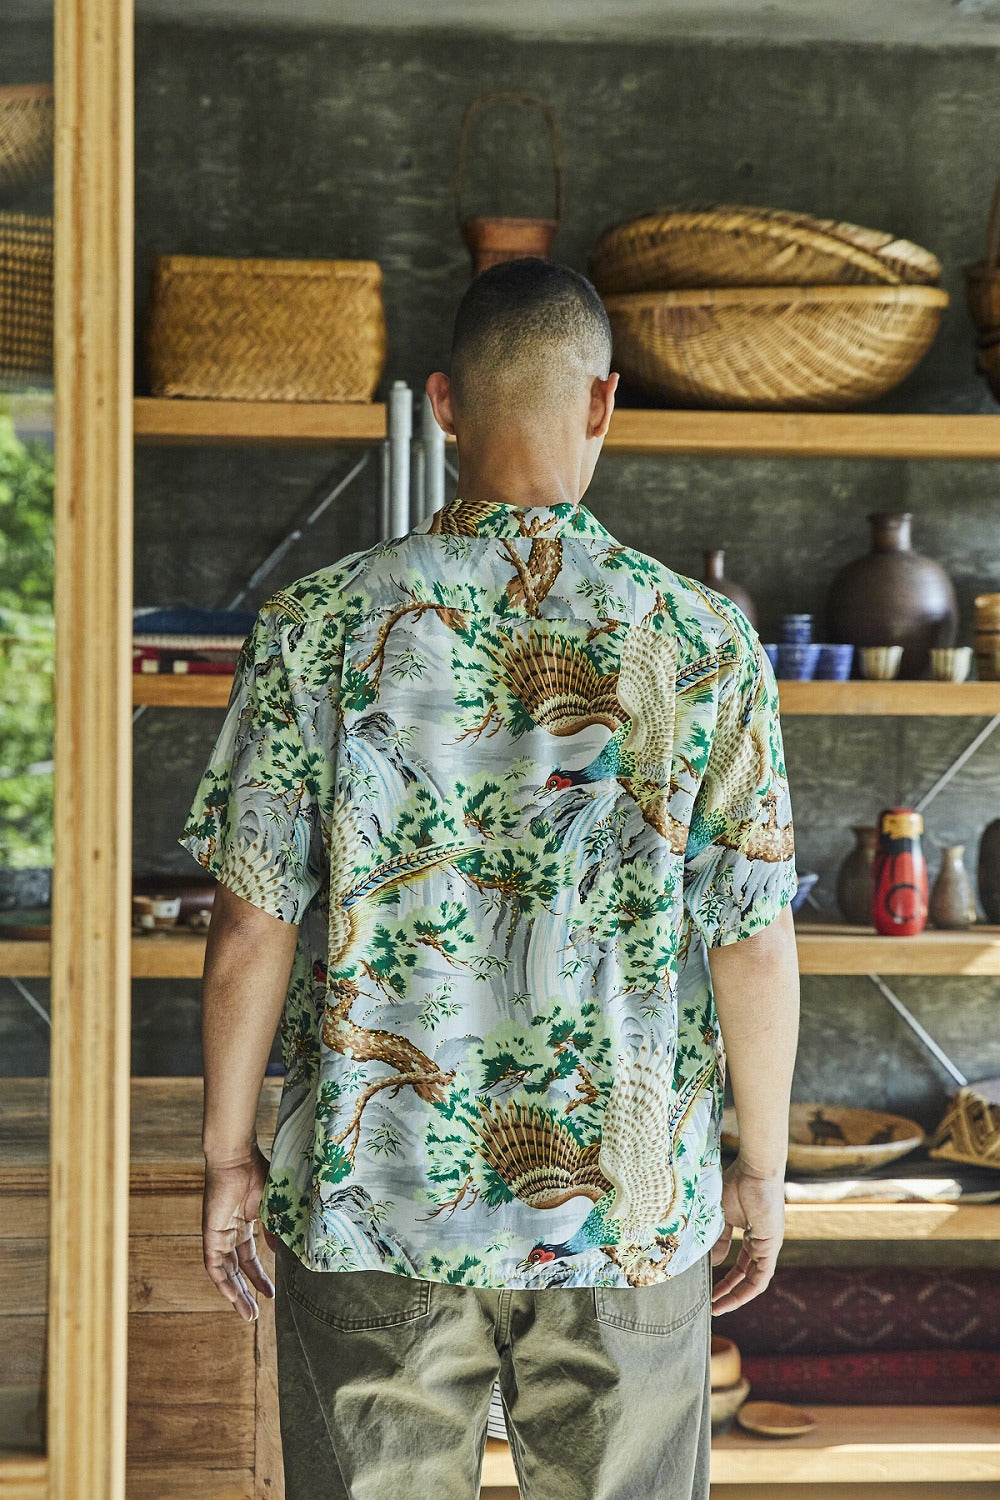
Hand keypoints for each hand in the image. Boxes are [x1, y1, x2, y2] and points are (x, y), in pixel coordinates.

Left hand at [202, 1142, 275, 1319]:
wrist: (237, 1158)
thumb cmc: (258, 1172)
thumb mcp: (274, 1207)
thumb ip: (277, 1229)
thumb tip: (284, 1252)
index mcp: (246, 1223)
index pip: (250, 1257)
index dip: (260, 1276)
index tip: (272, 1294)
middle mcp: (230, 1232)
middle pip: (237, 1269)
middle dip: (247, 1292)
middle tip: (256, 1314)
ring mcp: (219, 1234)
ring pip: (225, 1272)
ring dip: (236, 1294)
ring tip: (249, 1315)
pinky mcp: (210, 1235)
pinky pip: (214, 1265)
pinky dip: (222, 1282)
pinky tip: (233, 1297)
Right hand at [710, 1155, 784, 1314]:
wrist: (754, 1170)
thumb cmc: (737, 1183)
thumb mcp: (721, 1215)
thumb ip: (719, 1239)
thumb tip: (715, 1262)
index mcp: (751, 1235)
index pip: (739, 1265)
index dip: (724, 1280)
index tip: (708, 1291)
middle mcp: (762, 1244)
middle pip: (745, 1276)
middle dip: (727, 1292)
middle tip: (710, 1305)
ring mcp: (768, 1246)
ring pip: (753, 1280)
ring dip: (735, 1296)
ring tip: (716, 1307)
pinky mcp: (771, 1247)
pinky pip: (760, 1277)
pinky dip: (746, 1290)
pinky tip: (729, 1299)